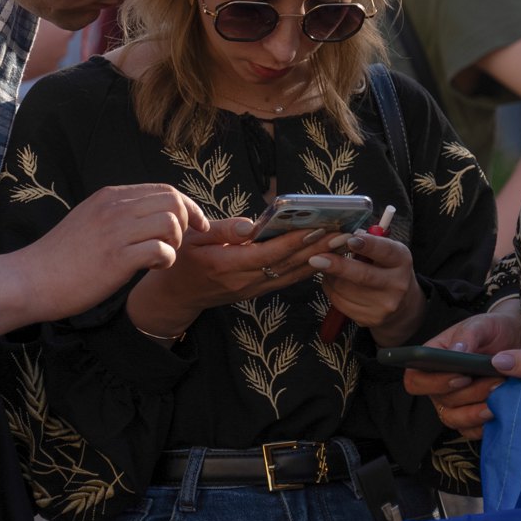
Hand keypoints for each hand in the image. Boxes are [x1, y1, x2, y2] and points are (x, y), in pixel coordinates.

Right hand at [0, 184, 207, 334]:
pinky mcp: (116, 258)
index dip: (188, 206)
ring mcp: (115, 231)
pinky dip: (167, 260)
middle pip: (173, 201)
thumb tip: (148, 216)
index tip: (196, 225)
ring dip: (176, 242)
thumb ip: (116, 214)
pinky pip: (161, 250)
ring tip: (162, 256)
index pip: (164, 189)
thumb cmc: (59, 258)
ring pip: (171, 222)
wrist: (30, 279)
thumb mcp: (88, 221)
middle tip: (177, 244)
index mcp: (109, 197)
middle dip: (187, 222)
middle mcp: (114, 208)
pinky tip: (153, 268)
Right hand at [127, 219, 340, 336]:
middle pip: (287, 265)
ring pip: (291, 274)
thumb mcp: (193, 239)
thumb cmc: (183, 260)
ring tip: (342, 241)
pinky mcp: (257, 292)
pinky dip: (307, 268)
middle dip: (317, 248)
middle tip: (344, 232)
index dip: (294, 241)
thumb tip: (251, 225)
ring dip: (319, 258)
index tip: (317, 226)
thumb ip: (223, 231)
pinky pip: (286, 280)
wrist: (177, 296)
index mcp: (226, 265)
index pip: (268, 253)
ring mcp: (252, 290)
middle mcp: (243, 281)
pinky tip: (325, 256)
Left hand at [310, 230, 423, 345]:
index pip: (385, 251)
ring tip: (327, 266)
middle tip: (315, 259)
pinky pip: (340, 302)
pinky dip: (330, 289)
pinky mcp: (370, 319)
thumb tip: (340, 236)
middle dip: (337, 266)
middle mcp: (397, 284)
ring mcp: (384, 305)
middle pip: (363, 276)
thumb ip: (366, 242)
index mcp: (401, 260)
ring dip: (329, 276)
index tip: (349, 240)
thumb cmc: (386, 267)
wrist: (401, 302)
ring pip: (345, 289)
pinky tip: (333, 282)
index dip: (367, 245)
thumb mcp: (384, 250)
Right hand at [402, 308, 520, 437]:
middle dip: (470, 394)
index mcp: (430, 360)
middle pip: (440, 401)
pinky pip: (469, 430)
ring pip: (454, 419)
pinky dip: (484, 426)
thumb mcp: (482, 325)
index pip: (415, 379)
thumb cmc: (491, 330)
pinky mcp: (469, 416)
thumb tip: (457, 350)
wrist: (514, 340)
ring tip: (500, 399)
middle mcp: (437, 384)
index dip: (434, 383)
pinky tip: (500, 413)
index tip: (463, 377)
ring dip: (476, 412)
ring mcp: (452, 402)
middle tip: (496, 382)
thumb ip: (468, 335)